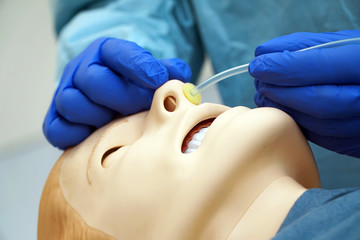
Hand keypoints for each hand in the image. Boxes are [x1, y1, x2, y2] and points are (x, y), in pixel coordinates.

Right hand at [43, 37, 190, 148]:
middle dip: (122, 97)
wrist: (106, 95)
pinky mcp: (56, 119)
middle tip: (141, 107)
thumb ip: (168, 73)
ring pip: (71, 102)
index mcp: (107, 53)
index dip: (139, 66)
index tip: (158, 80)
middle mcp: (83, 70)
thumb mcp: (150, 73)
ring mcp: (66, 94)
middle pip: (94, 80)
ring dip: (98, 116)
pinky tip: (94, 136)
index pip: (119, 54)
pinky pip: (56, 129)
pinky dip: (74, 135)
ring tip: (117, 123)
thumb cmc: (131, 85)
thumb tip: (182, 83)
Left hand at [249, 30, 359, 157]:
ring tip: (265, 96)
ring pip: (318, 125)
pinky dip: (299, 123)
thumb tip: (264, 52)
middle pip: (317, 102)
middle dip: (280, 92)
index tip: (258, 65)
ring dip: (285, 110)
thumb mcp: (342, 43)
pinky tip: (284, 110)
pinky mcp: (359, 142)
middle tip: (259, 82)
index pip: (320, 68)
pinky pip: (324, 138)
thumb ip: (305, 46)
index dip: (283, 68)